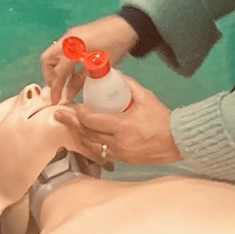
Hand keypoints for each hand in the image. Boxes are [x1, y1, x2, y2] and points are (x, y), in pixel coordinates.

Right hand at [40, 14, 138, 103]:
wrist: (127, 25)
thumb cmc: (115, 45)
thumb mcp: (99, 67)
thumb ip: (81, 81)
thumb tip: (68, 94)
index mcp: (72, 48)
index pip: (58, 71)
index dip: (56, 88)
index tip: (56, 100)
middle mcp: (67, 40)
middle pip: (47, 59)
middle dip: (49, 75)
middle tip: (57, 89)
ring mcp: (70, 36)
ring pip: (54, 54)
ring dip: (56, 69)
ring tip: (64, 84)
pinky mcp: (76, 35)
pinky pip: (62, 50)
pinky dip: (63, 62)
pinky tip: (71, 73)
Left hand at [58, 75, 180, 164]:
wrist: (176, 140)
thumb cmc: (161, 118)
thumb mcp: (146, 96)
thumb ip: (128, 84)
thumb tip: (113, 74)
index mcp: (123, 126)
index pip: (93, 121)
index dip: (80, 114)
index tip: (75, 106)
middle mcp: (118, 142)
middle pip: (87, 134)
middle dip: (71, 124)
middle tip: (59, 115)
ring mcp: (120, 153)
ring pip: (91, 146)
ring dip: (78, 135)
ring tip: (68, 126)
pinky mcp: (123, 159)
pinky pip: (100, 153)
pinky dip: (90, 145)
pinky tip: (84, 138)